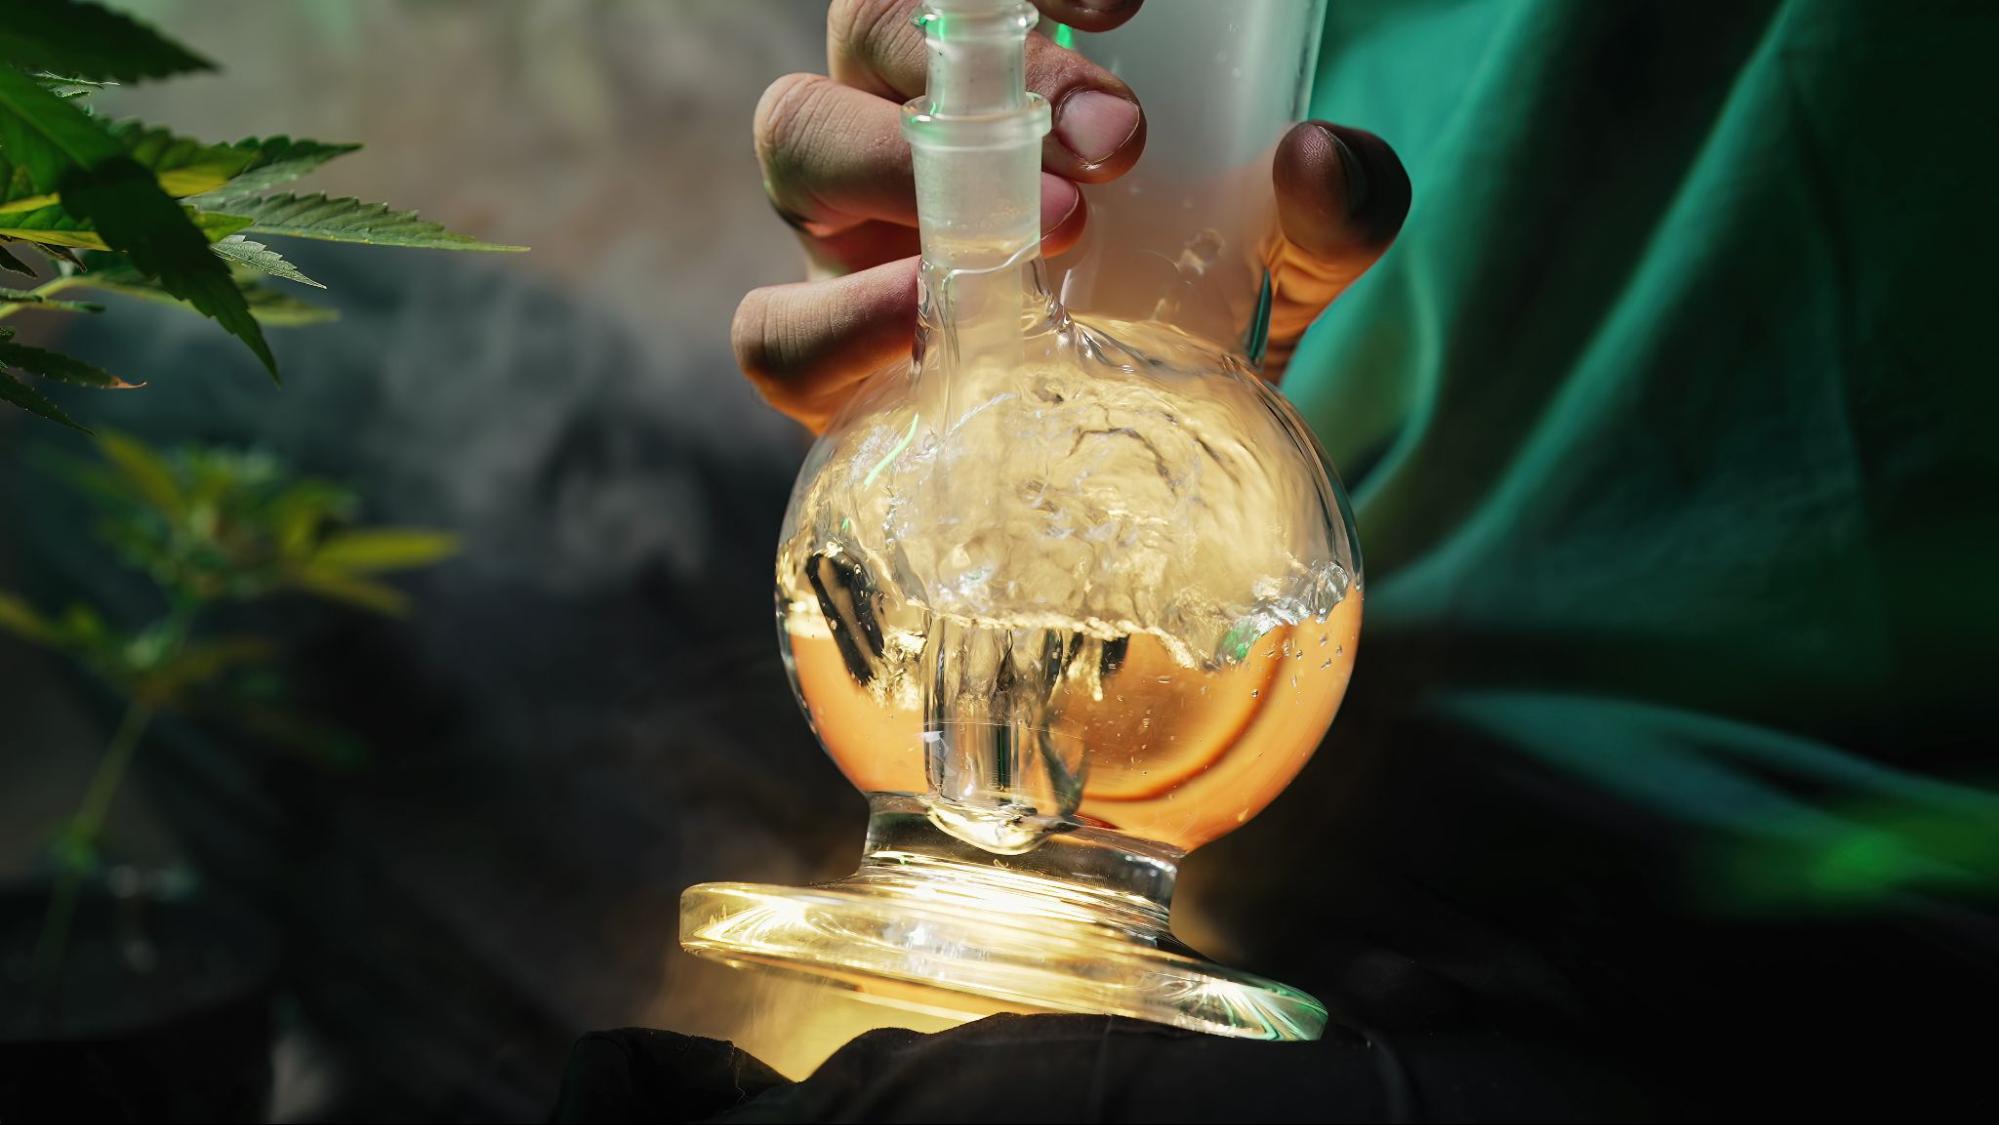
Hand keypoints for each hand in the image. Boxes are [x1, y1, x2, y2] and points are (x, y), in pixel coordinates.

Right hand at [733, 0, 1410, 431]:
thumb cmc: (1197, 325)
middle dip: (983, 65)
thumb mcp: (1287, 263)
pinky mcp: (825, 373)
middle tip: (1116, 136)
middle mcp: (896, 138)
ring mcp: (845, 249)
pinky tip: (930, 333)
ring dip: (901, 159)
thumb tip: (1316, 156)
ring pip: (794, 141)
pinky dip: (834, 324)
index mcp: (984, 81)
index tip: (1124, 1)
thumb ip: (1331, 209)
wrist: (1159, 478)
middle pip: (861, 34)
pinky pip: (770, 333)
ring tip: (1052, 227)